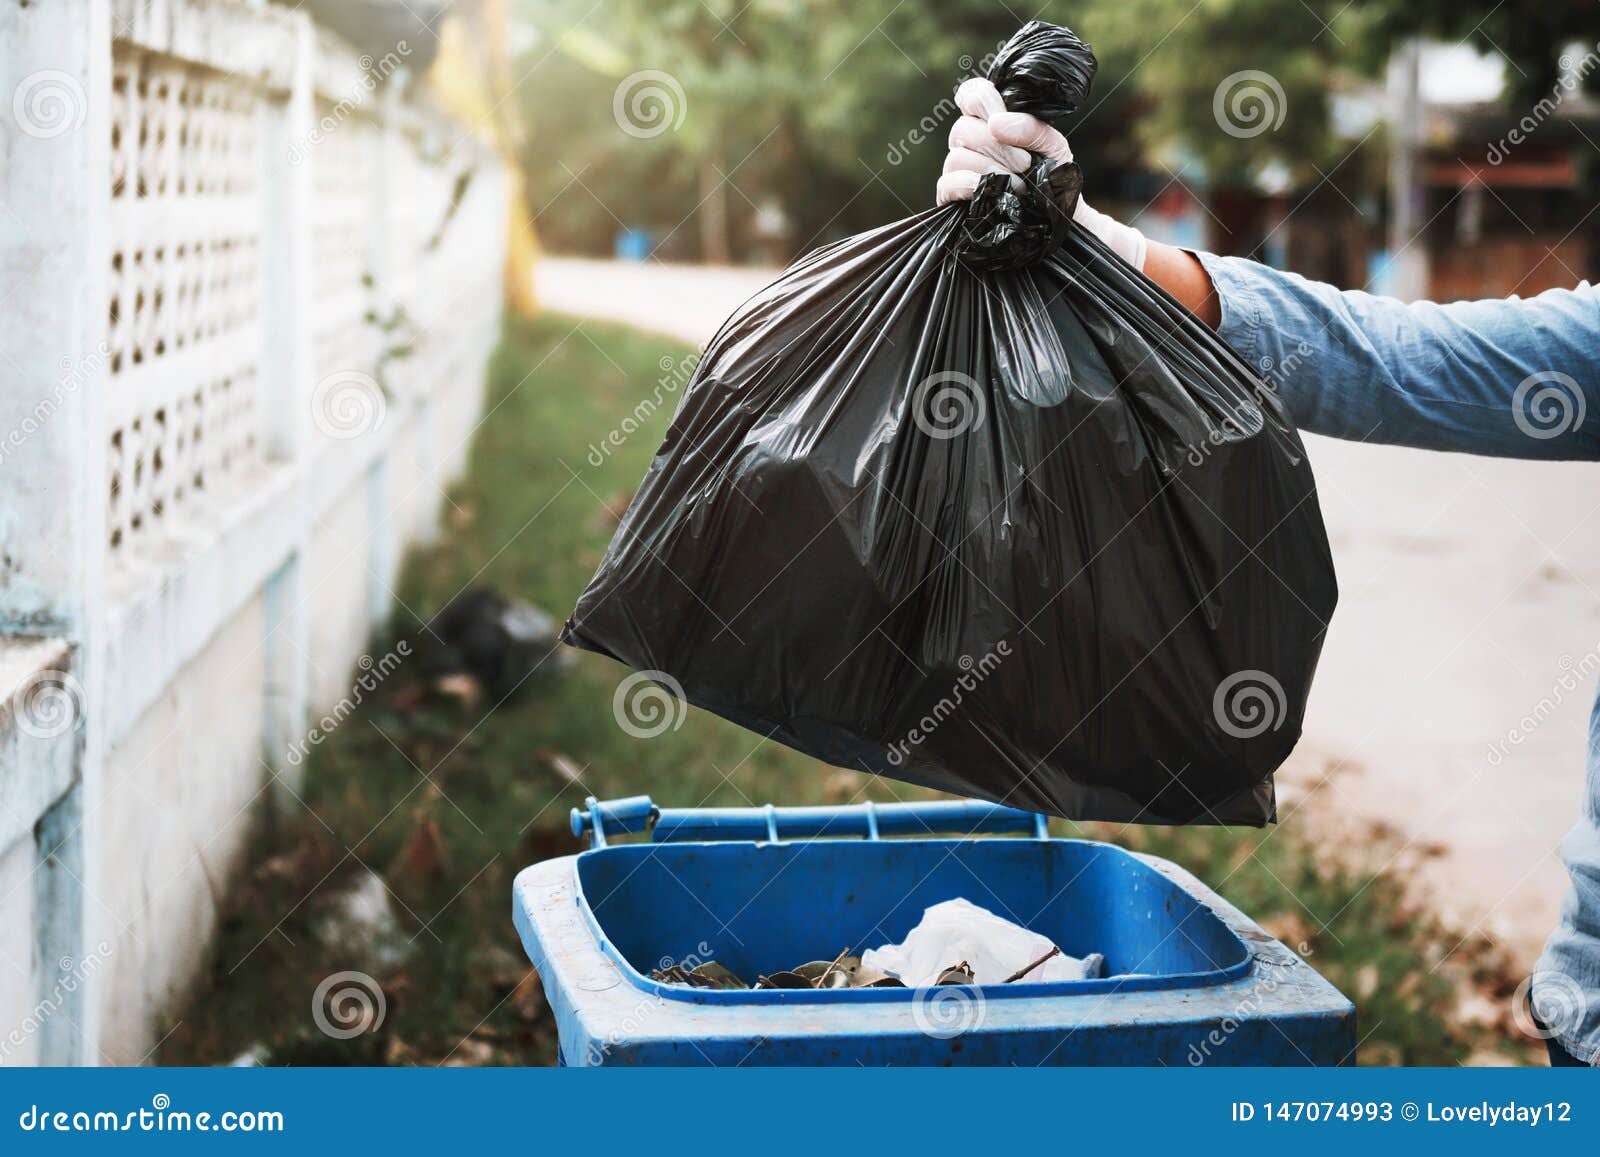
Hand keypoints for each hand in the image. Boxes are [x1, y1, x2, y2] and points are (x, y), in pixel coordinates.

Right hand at [936, 77, 1147, 271]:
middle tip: (1025, 164)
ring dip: (990, 169)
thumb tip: (997, 123)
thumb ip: (1031, 127)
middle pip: (963, 128)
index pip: (971, 95)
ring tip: (1017, 186)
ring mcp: (959, 172)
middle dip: (997, 146)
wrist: (1058, 222)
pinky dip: (968, 183)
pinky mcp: (952, 200)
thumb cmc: (1054, 180)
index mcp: (992, 124)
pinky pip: (947, 183)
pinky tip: (986, 190)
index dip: (979, 99)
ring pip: (956, 156)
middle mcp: (970, 145)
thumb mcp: (1053, 147)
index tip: (998, 116)